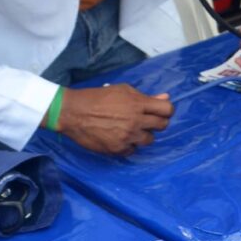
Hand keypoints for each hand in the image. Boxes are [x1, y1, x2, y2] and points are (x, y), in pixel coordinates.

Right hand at [59, 84, 173, 155]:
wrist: (74, 112)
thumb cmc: (98, 97)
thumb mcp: (123, 90)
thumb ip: (145, 97)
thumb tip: (166, 97)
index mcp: (138, 104)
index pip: (167, 110)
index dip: (166, 111)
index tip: (161, 112)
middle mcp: (136, 121)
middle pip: (162, 126)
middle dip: (157, 123)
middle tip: (146, 121)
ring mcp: (127, 137)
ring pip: (149, 140)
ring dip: (143, 135)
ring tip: (132, 129)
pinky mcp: (118, 149)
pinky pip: (133, 150)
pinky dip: (129, 145)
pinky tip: (120, 138)